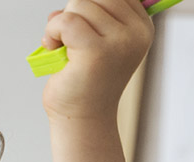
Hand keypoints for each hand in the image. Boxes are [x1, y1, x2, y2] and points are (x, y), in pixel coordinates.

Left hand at [40, 0, 152, 122]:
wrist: (82, 117)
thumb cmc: (86, 80)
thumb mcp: (96, 36)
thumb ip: (90, 12)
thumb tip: (66, 5)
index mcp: (141, 26)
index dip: (90, 6)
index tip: (85, 30)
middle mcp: (136, 33)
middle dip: (75, 12)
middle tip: (71, 40)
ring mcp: (119, 42)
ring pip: (79, 4)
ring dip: (61, 24)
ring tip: (64, 48)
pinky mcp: (97, 52)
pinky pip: (65, 21)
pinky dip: (52, 31)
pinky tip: (53, 47)